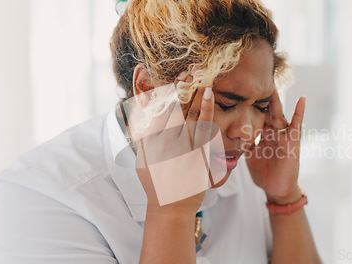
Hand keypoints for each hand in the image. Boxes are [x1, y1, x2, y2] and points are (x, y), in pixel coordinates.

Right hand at [127, 71, 214, 213]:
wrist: (170, 207)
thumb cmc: (156, 181)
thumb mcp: (142, 156)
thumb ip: (143, 133)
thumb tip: (143, 108)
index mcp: (149, 142)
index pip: (156, 109)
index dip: (163, 90)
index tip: (170, 75)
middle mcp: (164, 143)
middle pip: (174, 108)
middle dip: (182, 86)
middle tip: (190, 69)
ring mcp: (182, 149)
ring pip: (189, 114)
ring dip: (195, 92)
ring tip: (200, 74)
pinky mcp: (198, 156)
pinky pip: (204, 128)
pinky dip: (207, 109)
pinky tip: (209, 94)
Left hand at [245, 88, 305, 203]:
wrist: (276, 190)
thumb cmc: (264, 173)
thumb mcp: (250, 155)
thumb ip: (243, 143)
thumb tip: (227, 135)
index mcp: (263, 134)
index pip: (256, 114)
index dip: (250, 103)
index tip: (241, 88)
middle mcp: (274, 132)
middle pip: (267, 111)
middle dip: (263, 97)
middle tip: (256, 80)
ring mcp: (284, 135)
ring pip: (279, 114)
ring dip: (276, 101)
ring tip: (273, 85)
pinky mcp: (293, 142)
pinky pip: (297, 125)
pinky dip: (300, 112)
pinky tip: (302, 99)